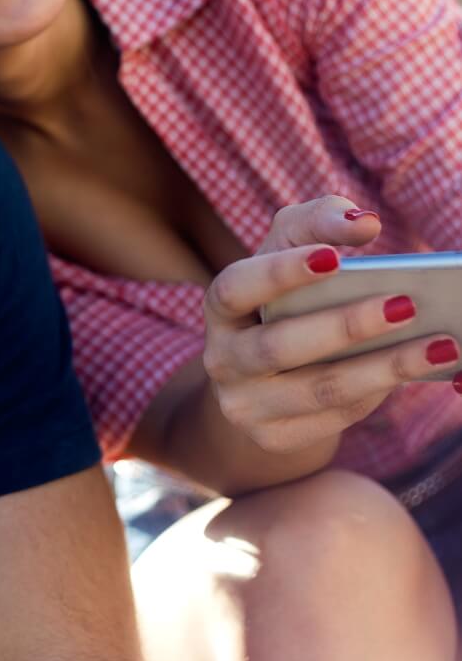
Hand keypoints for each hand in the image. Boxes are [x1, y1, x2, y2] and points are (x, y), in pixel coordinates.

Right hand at [202, 196, 457, 454]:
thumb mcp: (290, 251)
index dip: (279, 274)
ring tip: (441, 345)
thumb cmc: (284, 298)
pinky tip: (416, 372)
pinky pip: (334, 418)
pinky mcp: (273, 438)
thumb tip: (364, 225)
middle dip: (346, 326)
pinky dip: (378, 395)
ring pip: (319, 389)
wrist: (260, 378)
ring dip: (384, 368)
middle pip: (280, 346)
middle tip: (407, 304)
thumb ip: (319, 221)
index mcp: (220, 307)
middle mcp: (221, 358)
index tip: (335, 258)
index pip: (236, 288)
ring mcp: (244, 404)